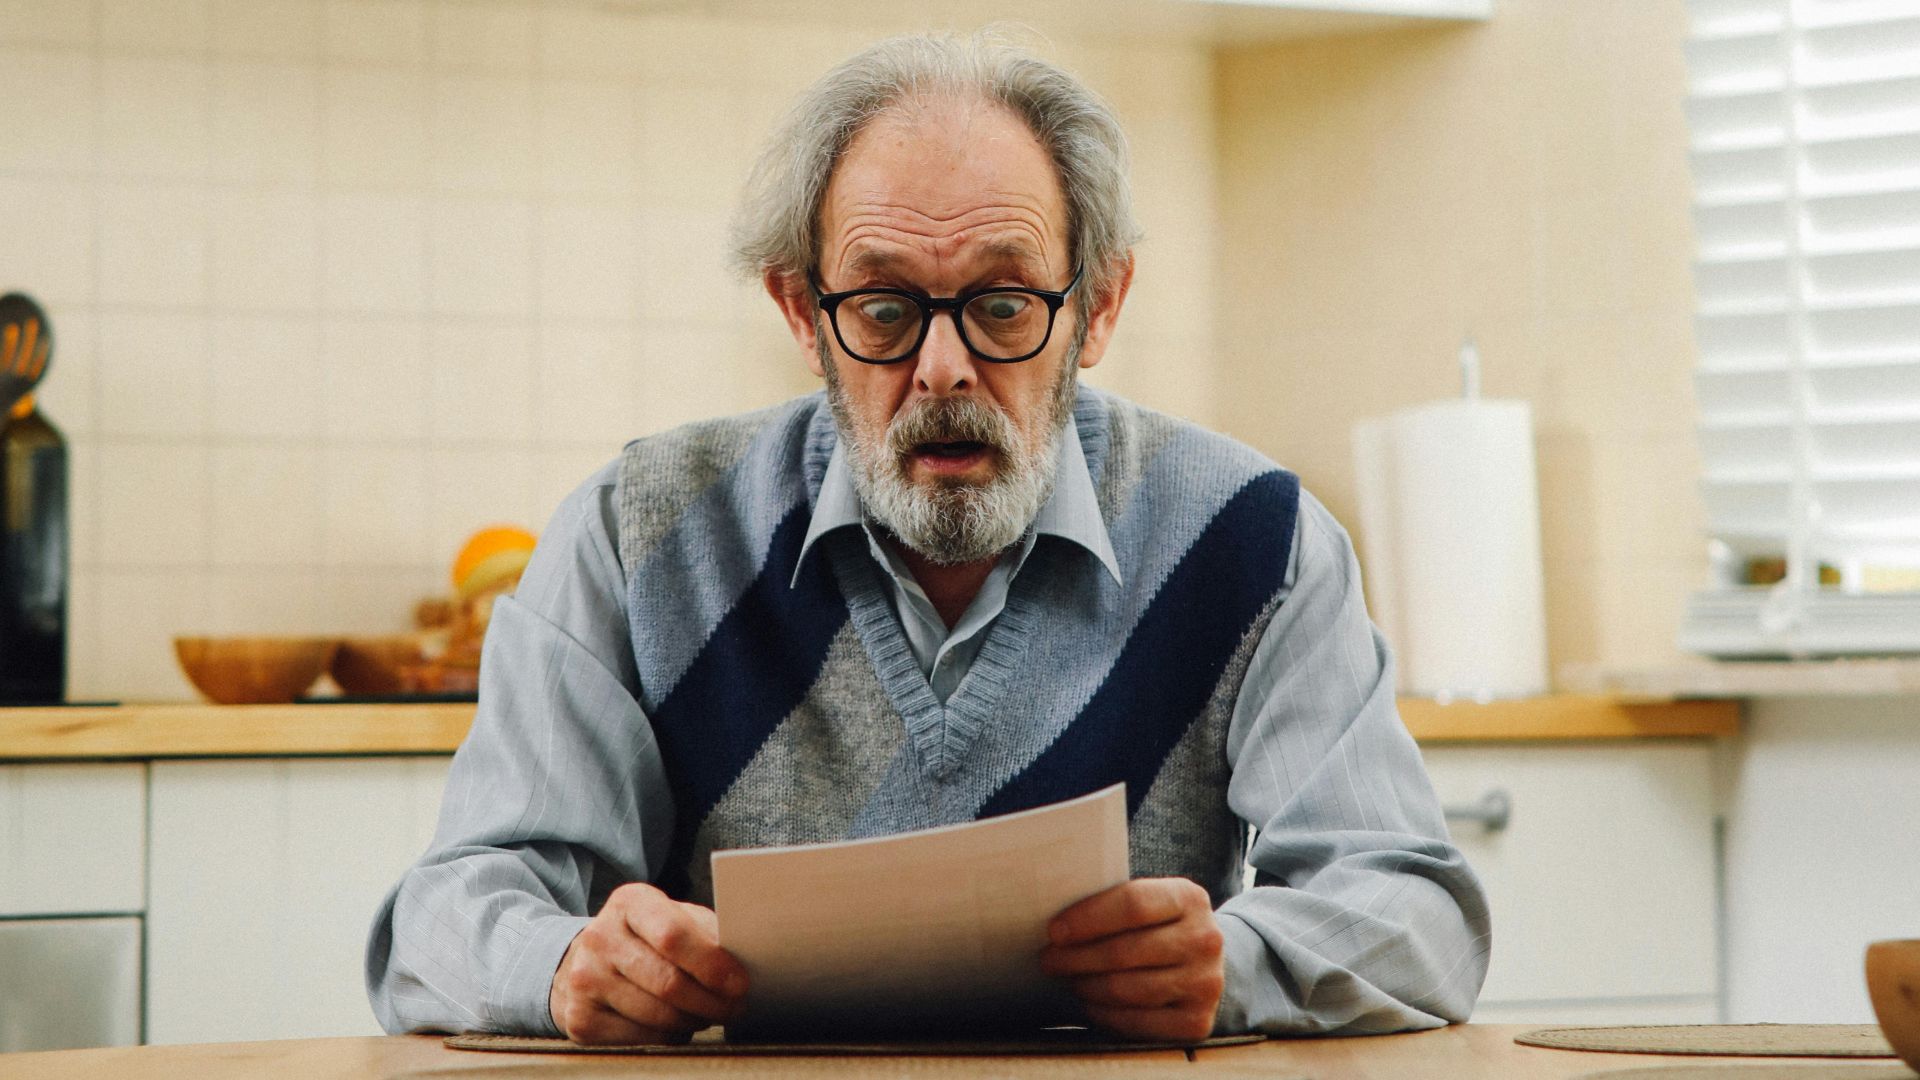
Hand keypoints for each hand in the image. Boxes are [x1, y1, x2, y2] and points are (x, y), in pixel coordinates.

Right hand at [548, 882, 749, 1044]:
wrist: (587, 962)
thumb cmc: (648, 939)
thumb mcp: (674, 919)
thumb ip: (705, 933)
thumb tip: (745, 958)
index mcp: (629, 902)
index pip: (673, 935)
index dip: (711, 964)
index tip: (740, 983)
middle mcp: (599, 937)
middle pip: (667, 982)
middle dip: (711, 1001)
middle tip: (735, 1007)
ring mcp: (584, 979)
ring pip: (657, 1015)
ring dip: (694, 1020)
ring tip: (708, 1014)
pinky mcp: (581, 1018)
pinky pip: (641, 1038)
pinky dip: (669, 1037)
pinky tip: (677, 1025)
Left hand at [1040, 877, 1225, 1041]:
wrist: (1204, 964)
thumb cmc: (1159, 928)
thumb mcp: (1150, 903)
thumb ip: (1114, 905)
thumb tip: (1057, 926)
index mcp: (1189, 898)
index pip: (1133, 904)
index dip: (1088, 918)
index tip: (1054, 931)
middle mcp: (1205, 940)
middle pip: (1124, 951)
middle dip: (1076, 957)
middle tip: (1049, 960)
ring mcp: (1204, 984)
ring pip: (1125, 989)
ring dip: (1086, 986)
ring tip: (1070, 979)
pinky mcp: (1196, 1022)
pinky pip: (1136, 1022)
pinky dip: (1104, 1014)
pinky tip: (1090, 1003)